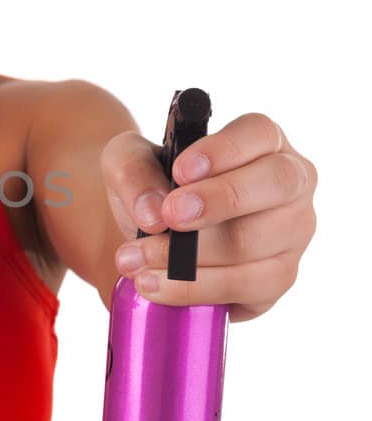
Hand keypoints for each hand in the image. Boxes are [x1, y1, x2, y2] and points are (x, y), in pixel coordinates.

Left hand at [101, 112, 317, 321]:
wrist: (153, 235)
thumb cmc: (156, 186)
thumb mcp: (128, 162)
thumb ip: (132, 171)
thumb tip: (153, 211)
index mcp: (262, 141)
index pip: (259, 132)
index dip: (223, 150)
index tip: (181, 171)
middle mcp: (290, 183)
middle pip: (275, 184)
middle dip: (218, 201)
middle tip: (168, 216)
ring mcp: (292, 233)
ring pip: (251, 243)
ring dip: (186, 255)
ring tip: (135, 258)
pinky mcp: (278, 277)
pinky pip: (244, 286)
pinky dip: (192, 288)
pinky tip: (154, 283)